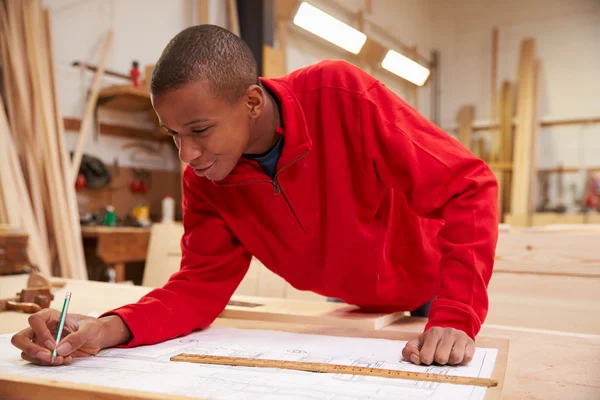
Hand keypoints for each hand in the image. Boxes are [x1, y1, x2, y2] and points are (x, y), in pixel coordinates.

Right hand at [10, 309, 128, 365]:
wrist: (98, 338)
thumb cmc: (93, 328)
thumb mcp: (90, 329)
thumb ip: (77, 337)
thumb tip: (60, 350)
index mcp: (50, 316)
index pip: (34, 320)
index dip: (41, 333)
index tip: (54, 345)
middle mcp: (41, 329)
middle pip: (20, 338)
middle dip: (31, 350)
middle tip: (49, 357)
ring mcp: (40, 342)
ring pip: (27, 353)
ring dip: (43, 360)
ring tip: (64, 359)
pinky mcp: (44, 354)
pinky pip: (38, 361)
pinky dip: (49, 364)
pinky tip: (66, 360)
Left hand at [402, 327, 474, 365]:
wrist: (449, 334)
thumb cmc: (432, 343)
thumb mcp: (418, 345)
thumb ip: (409, 351)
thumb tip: (415, 358)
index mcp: (432, 332)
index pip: (425, 356)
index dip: (426, 360)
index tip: (427, 358)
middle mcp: (447, 332)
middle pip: (441, 358)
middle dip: (439, 361)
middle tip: (439, 357)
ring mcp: (459, 336)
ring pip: (455, 358)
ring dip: (450, 362)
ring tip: (448, 356)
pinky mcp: (470, 343)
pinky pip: (466, 358)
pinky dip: (461, 361)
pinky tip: (458, 356)